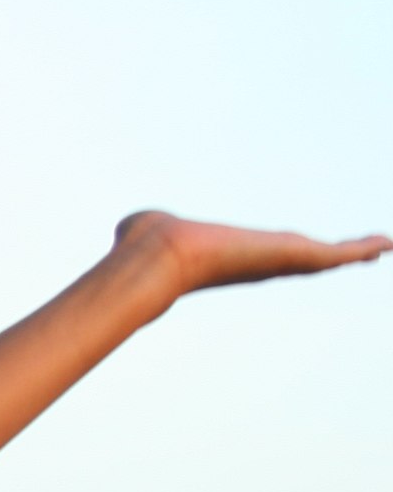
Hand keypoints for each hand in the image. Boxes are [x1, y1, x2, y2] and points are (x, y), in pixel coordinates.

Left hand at [115, 209, 389, 299]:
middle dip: (334, 256)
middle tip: (364, 253)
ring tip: (383, 247)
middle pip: (305, 260)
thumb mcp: (146, 229)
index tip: (305, 253)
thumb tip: (124, 227)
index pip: (267, 255)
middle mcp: (258, 263)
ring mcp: (276, 262)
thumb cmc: (144, 244)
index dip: (288, 253)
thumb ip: (140, 227)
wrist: (158, 255)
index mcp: (232, 257)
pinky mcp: (292, 255)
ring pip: (326, 258)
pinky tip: (386, 244)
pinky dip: (362, 249)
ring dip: (357, 252)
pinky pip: (337, 254)